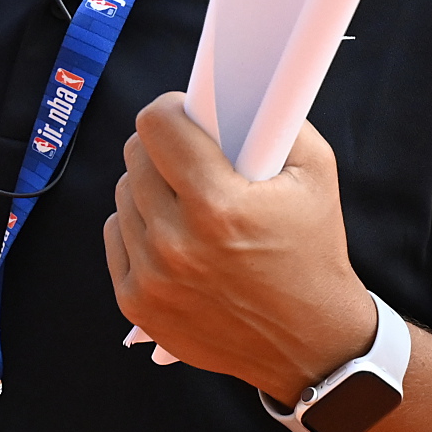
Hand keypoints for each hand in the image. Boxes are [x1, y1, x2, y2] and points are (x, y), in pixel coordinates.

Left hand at [103, 95, 372, 405]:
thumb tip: (233, 87)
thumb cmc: (314, 252)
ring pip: (122, 195)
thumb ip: (276, 119)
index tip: (185, 114)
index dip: (171, 110)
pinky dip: (139, 229)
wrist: (312, 344)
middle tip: (191, 159)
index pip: (155, 125)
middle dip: (163, 149)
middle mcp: (175, 243)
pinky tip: (175, 237)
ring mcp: (151, 278)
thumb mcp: (315, 172)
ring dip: (150, 190)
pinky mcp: (137, 304)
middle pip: (134, 157)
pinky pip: (116, 235)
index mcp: (217, 206)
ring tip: (188, 203)